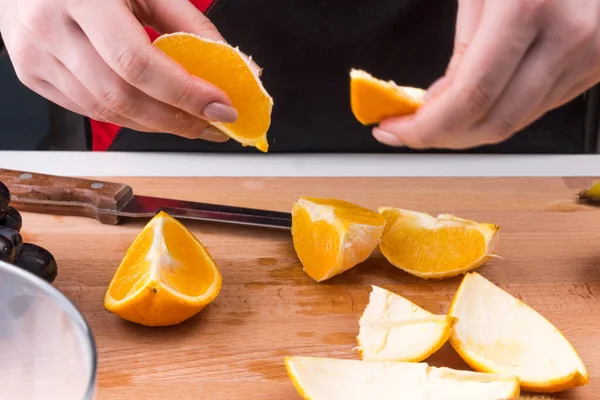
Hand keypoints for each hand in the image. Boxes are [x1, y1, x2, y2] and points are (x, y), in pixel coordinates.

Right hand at [0, 0, 245, 141]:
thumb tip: (230, 66)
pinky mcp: (30, 75)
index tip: (220, 107)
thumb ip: (187, 25)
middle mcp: (49, 27)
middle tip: (211, 123)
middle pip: (122, 96)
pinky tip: (154, 113)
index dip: (184, 93)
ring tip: (189, 121)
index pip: (137, 63)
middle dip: (176, 119)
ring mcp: (33, 55)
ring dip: (156, 124)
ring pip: (105, 112)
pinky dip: (128, 118)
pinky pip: (88, 111)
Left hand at [374, 0, 599, 149]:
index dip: (426, 127)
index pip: (470, 97)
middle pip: (494, 122)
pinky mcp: (595, 64)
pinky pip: (539, 108)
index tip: (397, 130)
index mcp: (526, 8)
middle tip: (411, 131)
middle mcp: (564, 37)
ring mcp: (588, 54)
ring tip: (440, 118)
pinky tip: (477, 106)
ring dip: (470, 130)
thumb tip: (439, 102)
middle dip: (444, 137)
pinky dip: (499, 115)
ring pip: (517, 122)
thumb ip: (462, 48)